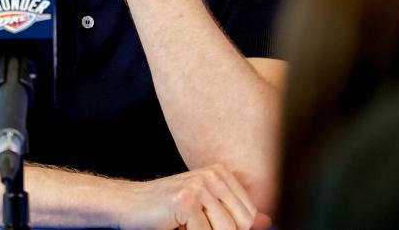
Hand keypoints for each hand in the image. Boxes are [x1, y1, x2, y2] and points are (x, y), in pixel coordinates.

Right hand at [117, 164, 268, 229]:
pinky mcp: (186, 200)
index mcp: (221, 173)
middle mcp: (214, 175)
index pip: (249, 214)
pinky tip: (177, 226)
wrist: (130, 204)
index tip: (211, 227)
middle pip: (241, 223)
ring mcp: (200, 185)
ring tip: (187, 225)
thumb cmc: (167, 211)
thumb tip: (268, 221)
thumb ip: (234, 215)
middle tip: (197, 227)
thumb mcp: (205, 211)